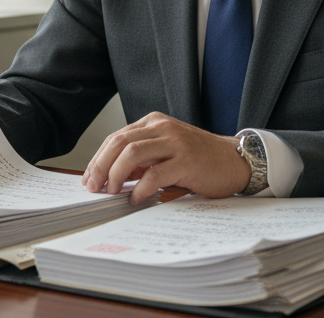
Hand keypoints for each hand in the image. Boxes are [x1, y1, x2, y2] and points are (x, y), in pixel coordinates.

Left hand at [81, 112, 250, 204]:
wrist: (234, 161)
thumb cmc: (199, 159)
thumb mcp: (166, 152)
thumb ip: (141, 160)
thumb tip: (111, 176)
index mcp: (153, 123)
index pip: (116, 138)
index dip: (98, 159)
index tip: (89, 178)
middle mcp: (162, 128)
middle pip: (119, 143)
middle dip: (100, 166)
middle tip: (94, 187)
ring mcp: (175, 142)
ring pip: (132, 153)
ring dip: (115, 175)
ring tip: (113, 191)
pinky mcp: (186, 160)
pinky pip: (154, 174)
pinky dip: (140, 189)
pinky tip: (136, 199)